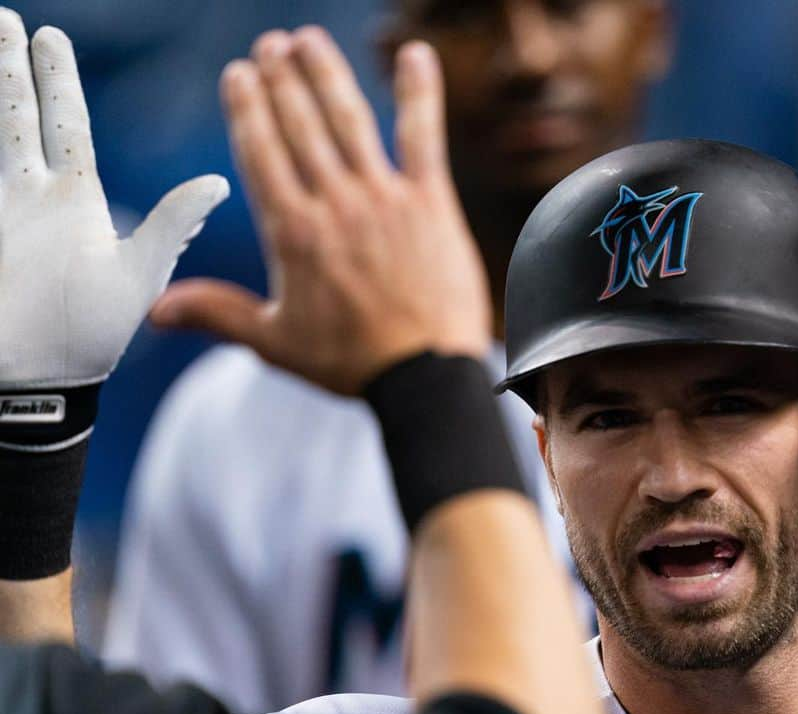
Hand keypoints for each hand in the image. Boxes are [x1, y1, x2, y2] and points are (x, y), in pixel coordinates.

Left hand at [0, 9, 227, 405]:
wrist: (20, 375)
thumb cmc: (85, 330)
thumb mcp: (140, 277)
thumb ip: (173, 223)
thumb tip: (215, 181)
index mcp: (73, 201)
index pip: (67, 122)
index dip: (58, 76)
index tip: (48, 34)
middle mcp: (25, 195)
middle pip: (13, 115)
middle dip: (7, 65)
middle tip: (0, 20)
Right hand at [152, 27, 491, 395]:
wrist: (424, 378)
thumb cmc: (352, 364)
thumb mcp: (275, 343)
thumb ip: (217, 314)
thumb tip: (155, 312)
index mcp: (292, 233)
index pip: (260, 152)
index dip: (247, 109)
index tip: (238, 76)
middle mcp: (334, 204)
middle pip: (299, 125)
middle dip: (280, 80)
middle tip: (269, 47)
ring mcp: (384, 199)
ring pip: (348, 119)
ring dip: (324, 74)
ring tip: (306, 41)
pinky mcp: (432, 204)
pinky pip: (423, 136)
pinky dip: (419, 93)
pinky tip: (415, 54)